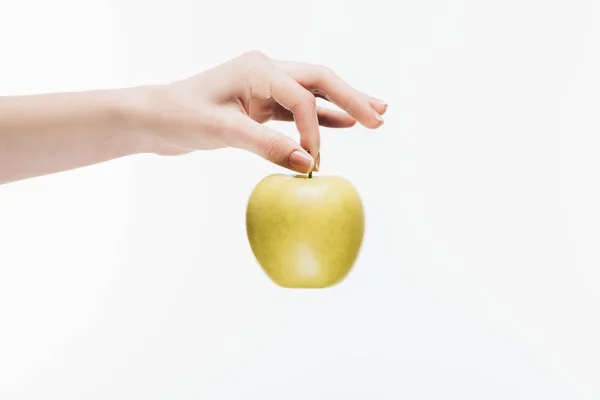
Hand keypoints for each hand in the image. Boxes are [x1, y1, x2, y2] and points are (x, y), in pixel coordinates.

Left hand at [138, 50, 387, 172]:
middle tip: (381, 115)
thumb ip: (266, 145)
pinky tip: (342, 125)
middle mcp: (265, 72)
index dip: (313, 131)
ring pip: (314, 94)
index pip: (302, 98)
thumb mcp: (222, 131)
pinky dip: (321, 118)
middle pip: (320, 81)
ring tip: (375, 114)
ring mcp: (264, 88)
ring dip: (343, 105)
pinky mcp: (260, 106)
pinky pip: (298, 110)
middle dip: (351, 98)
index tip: (313, 162)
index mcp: (258, 69)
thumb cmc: (179, 116)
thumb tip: (307, 162)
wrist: (153, 119)